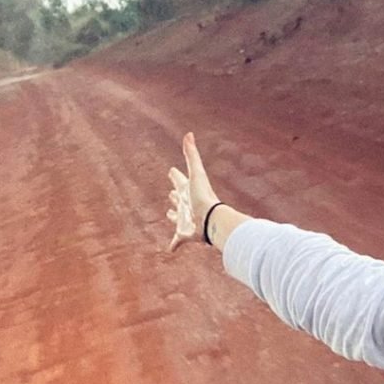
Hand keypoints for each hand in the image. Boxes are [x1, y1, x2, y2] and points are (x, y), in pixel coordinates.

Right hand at [166, 132, 220, 251]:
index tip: (172, 171)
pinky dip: (174, 245)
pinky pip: (177, 241)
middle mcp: (187, 205)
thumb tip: (189, 134)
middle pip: (179, 198)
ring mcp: (185, 219)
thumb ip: (192, 155)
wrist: (213, 221)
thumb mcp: (197, 174)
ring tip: (170, 213)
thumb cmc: (204, 197)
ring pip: (178, 217)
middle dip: (175, 195)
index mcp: (188, 191)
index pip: (180, 180)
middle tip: (172, 193)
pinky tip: (170, 250)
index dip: (176, 176)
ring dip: (174, 216)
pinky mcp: (184, 234)